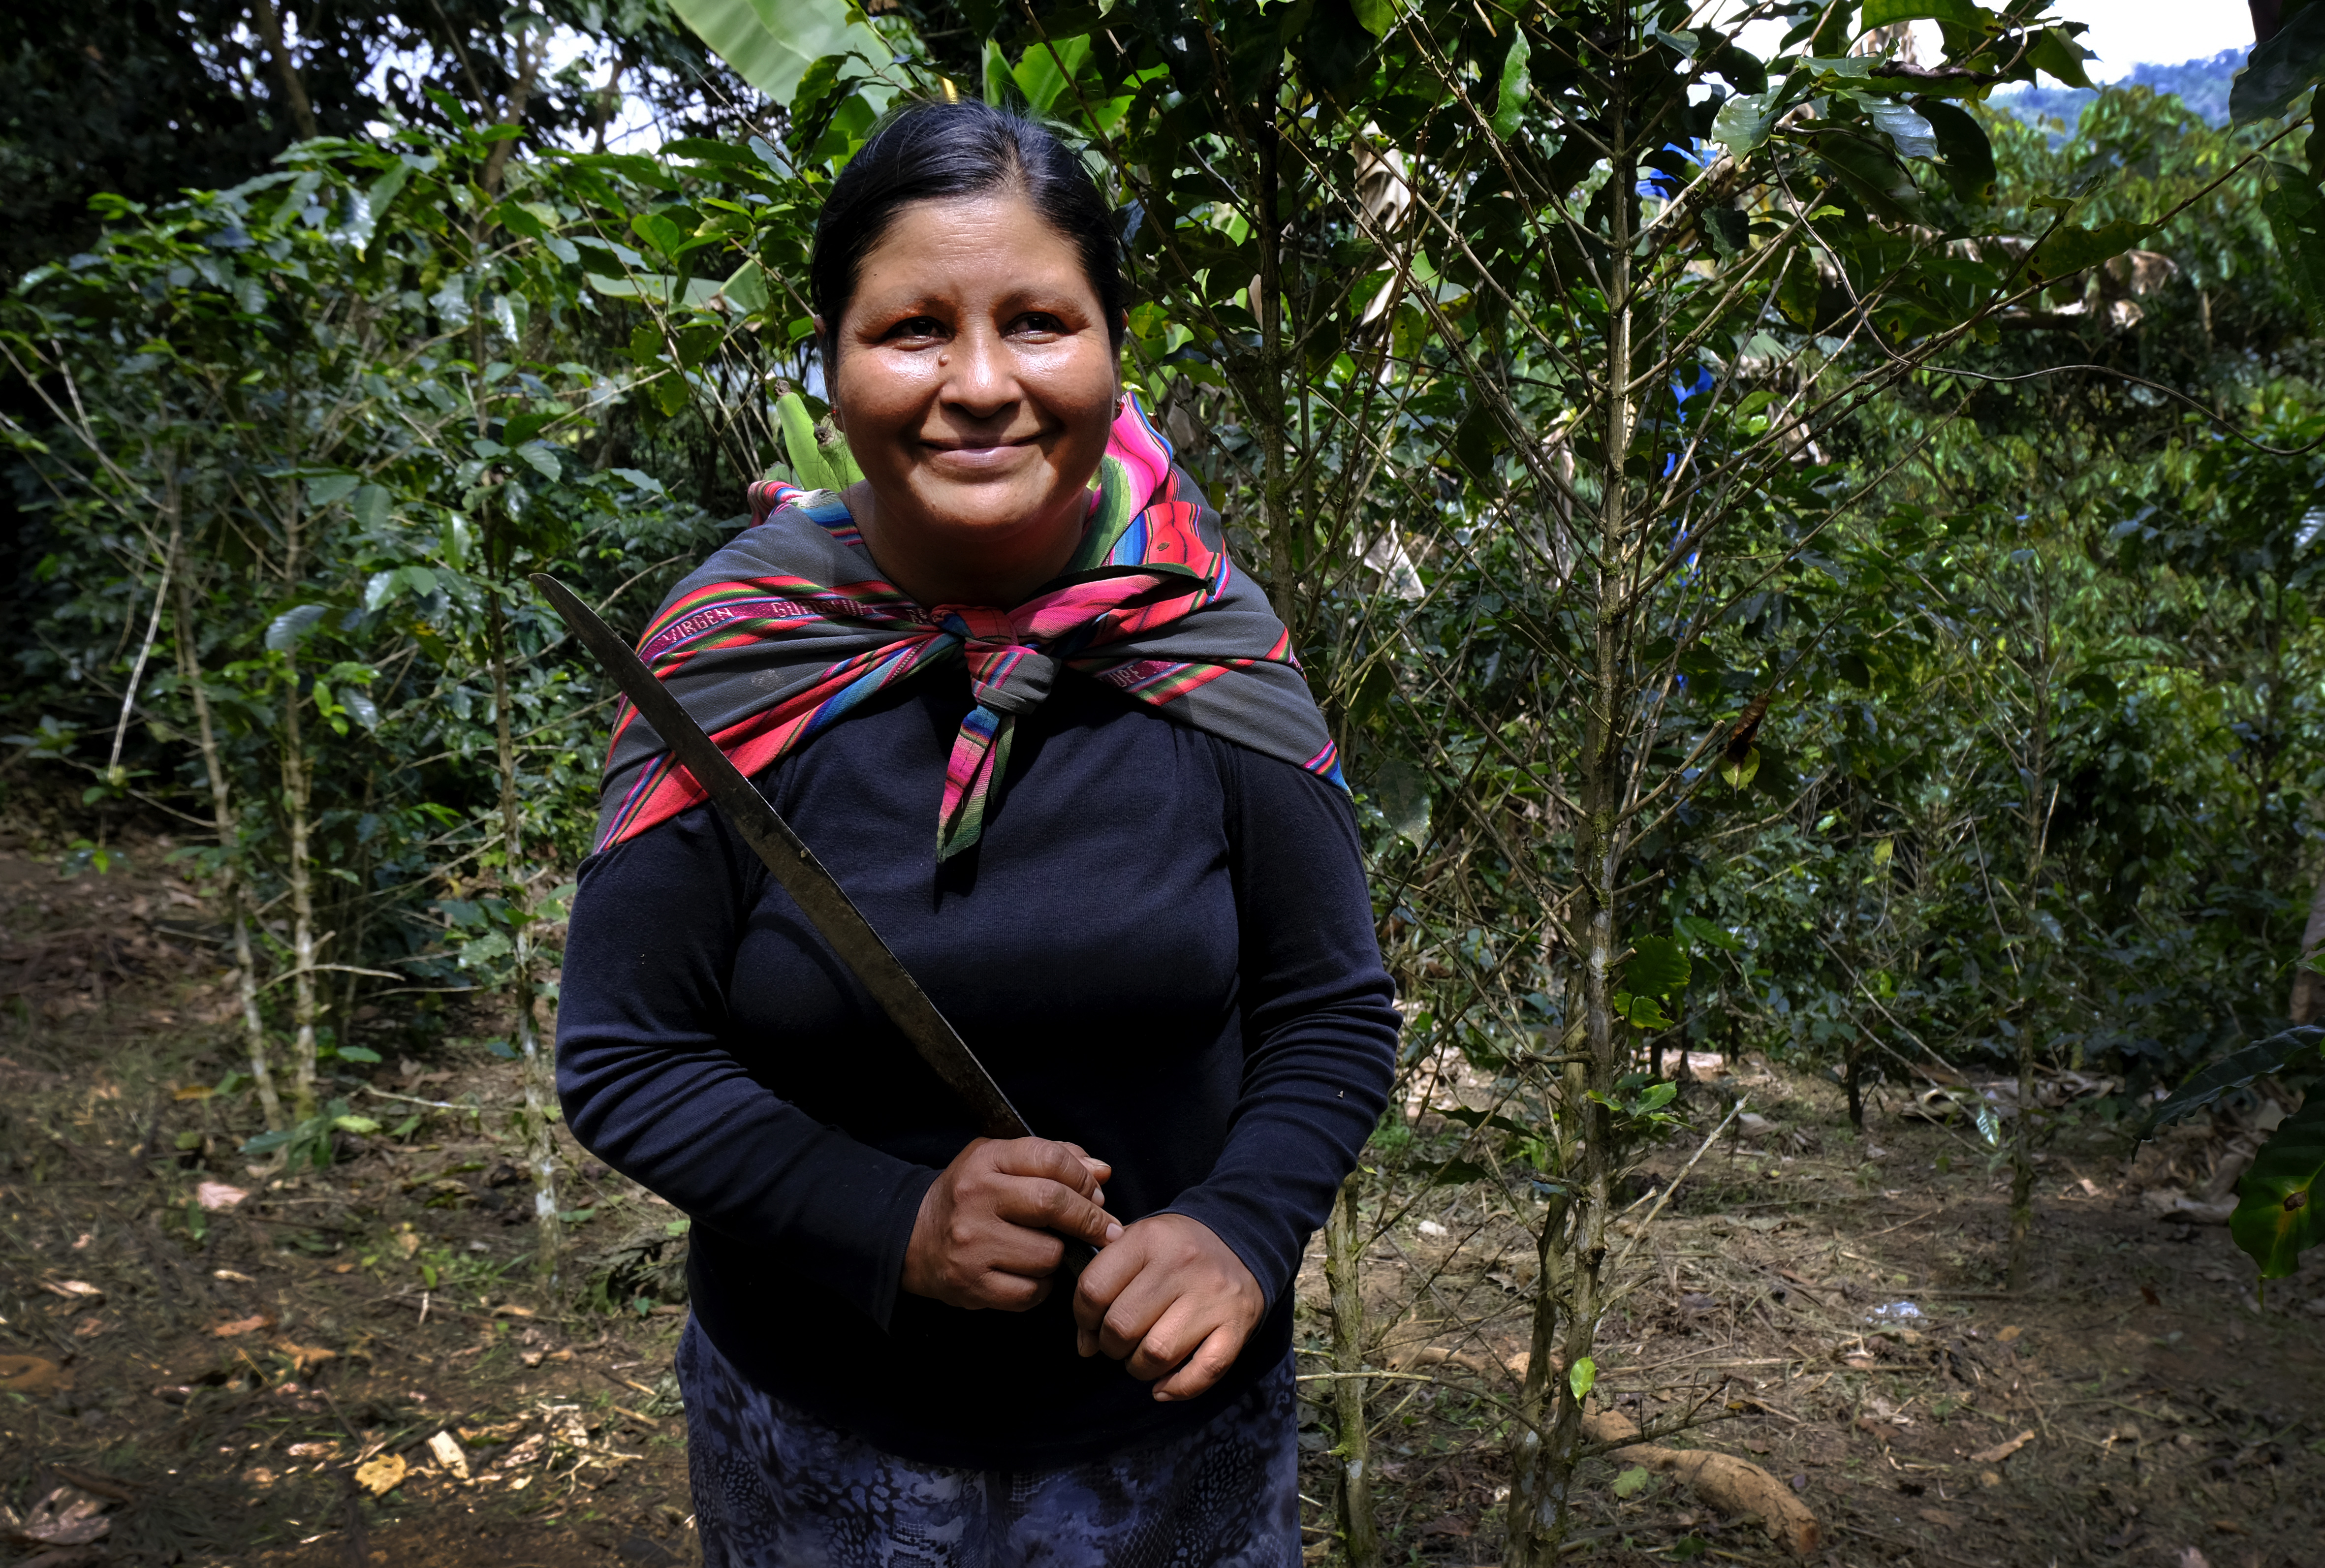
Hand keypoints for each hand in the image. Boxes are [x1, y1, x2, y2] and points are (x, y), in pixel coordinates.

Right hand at [902, 1137, 1119, 1311]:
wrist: (915, 1237)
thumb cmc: (971, 1196)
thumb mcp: (1002, 1160)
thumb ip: (1054, 1158)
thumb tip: (1101, 1172)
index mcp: (986, 1161)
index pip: (1049, 1158)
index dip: (1083, 1178)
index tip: (1097, 1195)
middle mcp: (976, 1199)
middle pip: (1052, 1203)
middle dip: (1090, 1219)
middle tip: (1107, 1229)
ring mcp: (972, 1244)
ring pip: (1048, 1254)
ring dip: (1061, 1255)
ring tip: (1050, 1249)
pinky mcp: (972, 1284)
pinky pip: (1032, 1291)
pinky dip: (1042, 1286)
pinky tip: (1032, 1273)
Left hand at [1072, 1213, 1264, 1400]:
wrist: (1243, 1240)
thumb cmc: (1176, 1248)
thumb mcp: (1137, 1241)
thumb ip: (1103, 1279)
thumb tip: (1085, 1343)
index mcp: (1149, 1238)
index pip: (1093, 1289)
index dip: (1083, 1318)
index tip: (1091, 1325)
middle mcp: (1181, 1264)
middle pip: (1122, 1326)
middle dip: (1110, 1346)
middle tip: (1118, 1342)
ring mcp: (1212, 1296)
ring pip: (1157, 1354)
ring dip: (1139, 1368)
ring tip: (1142, 1357)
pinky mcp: (1237, 1324)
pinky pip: (1203, 1371)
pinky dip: (1178, 1388)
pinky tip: (1163, 1387)